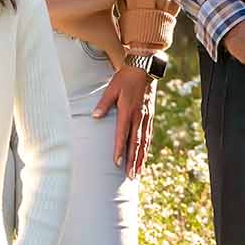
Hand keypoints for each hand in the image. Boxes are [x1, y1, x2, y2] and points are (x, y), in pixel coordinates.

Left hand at [93, 63, 155, 177]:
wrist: (144, 69)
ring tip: (138, 172)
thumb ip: (104, 104)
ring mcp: (146, 117)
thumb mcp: (111, 88)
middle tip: (131, 176)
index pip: (123, 134)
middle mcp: (139, 117)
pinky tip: (143, 157)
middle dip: (133, 160)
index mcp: (128, 111)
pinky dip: (146, 148)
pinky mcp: (149, 116)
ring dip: (141, 158)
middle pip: (136, 143)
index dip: (120, 149)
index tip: (117, 162)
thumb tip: (95, 116)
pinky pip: (148, 136)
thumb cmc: (125, 78)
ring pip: (144, 142)